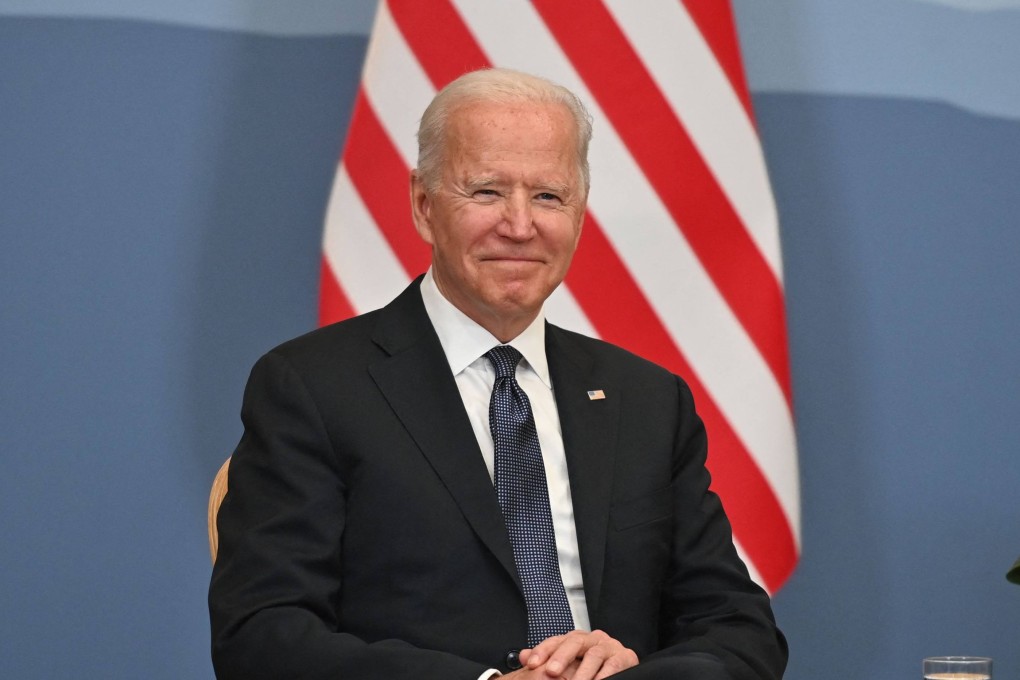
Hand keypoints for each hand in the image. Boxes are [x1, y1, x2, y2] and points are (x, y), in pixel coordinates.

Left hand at [518, 629, 638, 679]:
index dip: (543, 650)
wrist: (622, 667)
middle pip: (574, 642)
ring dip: (583, 672)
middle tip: (551, 672)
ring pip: (594, 655)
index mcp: (576, 639)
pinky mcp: (625, 656)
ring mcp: (609, 646)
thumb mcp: (568, 663)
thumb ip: (547, 658)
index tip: (530, 663)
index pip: (556, 641)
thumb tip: (523, 655)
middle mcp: (592, 639)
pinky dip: (604, 675)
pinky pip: (614, 665)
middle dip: (561, 657)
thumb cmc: (592, 667)